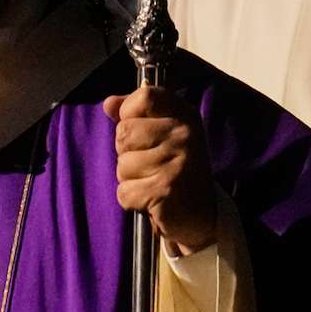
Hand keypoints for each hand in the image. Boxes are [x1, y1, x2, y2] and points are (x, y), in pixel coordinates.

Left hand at [102, 85, 216, 255]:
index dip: (129, 112)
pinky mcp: (164, 191)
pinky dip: (132, 199)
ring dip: (130, 178)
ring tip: (153, 181)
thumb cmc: (176, 168)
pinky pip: (124, 191)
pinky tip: (152, 199)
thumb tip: (108, 104)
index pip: (145, 96)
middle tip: (151, 164)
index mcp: (185, 116)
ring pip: (122, 165)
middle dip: (127, 152)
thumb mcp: (164, 133)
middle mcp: (184, 135)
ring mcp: (176, 163)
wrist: (202, 214)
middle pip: (124, 133)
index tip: (139, 129)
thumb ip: (136, 115)